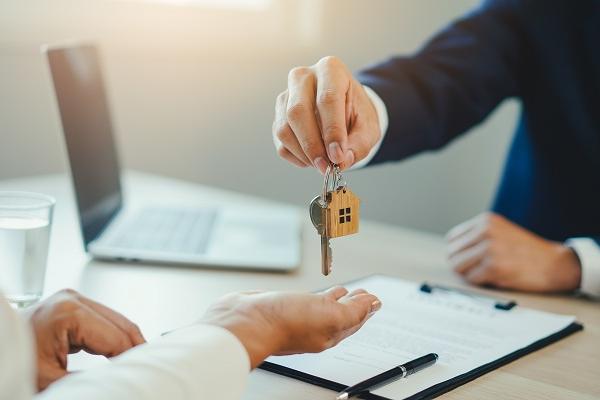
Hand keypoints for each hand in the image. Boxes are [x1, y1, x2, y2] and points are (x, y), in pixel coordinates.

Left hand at [27, 289, 144, 390]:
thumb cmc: (10, 362)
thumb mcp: (50, 379)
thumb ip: (89, 380)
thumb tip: (117, 382)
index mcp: (69, 313)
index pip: (116, 337)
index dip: (131, 358)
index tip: (143, 373)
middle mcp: (73, 299)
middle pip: (122, 324)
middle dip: (135, 348)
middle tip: (148, 368)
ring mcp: (73, 300)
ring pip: (116, 321)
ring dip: (126, 342)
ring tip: (137, 363)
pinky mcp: (71, 305)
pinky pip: (104, 320)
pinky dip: (113, 337)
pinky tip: (120, 354)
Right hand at [199, 287, 380, 367]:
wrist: (246, 322)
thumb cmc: (283, 323)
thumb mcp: (329, 316)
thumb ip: (353, 311)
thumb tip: (373, 305)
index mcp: (330, 332)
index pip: (355, 320)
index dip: (366, 309)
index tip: (375, 299)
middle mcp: (315, 326)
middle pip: (341, 315)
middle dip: (354, 304)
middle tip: (364, 294)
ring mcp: (299, 316)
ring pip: (324, 307)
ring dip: (337, 299)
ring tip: (344, 291)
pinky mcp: (283, 306)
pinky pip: (307, 301)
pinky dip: (316, 296)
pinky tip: (315, 292)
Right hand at [272, 56, 380, 172]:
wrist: (345, 110)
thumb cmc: (357, 114)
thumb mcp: (368, 128)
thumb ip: (359, 144)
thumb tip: (341, 161)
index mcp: (330, 70)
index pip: (327, 99)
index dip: (332, 131)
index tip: (338, 156)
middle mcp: (303, 77)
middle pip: (297, 111)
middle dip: (312, 145)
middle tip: (326, 166)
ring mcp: (286, 95)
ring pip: (284, 128)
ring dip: (303, 154)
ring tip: (323, 164)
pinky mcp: (278, 115)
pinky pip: (280, 141)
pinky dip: (296, 157)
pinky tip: (313, 159)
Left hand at [446, 212, 581, 292]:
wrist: (555, 263)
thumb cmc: (526, 251)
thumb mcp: (501, 231)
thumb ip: (478, 236)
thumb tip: (451, 252)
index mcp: (485, 221)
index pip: (452, 239)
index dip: (458, 252)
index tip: (468, 260)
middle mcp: (485, 231)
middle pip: (452, 253)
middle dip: (461, 265)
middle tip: (476, 271)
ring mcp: (489, 249)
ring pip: (457, 267)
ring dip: (468, 274)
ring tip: (484, 273)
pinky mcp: (494, 267)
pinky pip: (471, 279)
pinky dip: (479, 282)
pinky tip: (494, 278)